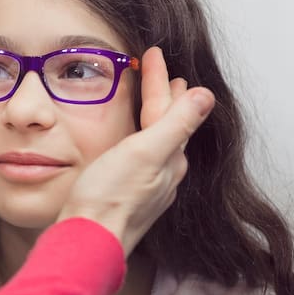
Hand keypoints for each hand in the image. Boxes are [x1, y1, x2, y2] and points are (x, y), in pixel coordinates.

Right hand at [57, 47, 214, 254]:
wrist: (87, 241)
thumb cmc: (109, 198)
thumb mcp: (145, 153)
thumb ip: (176, 124)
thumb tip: (206, 96)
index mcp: (168, 158)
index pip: (168, 108)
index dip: (160, 79)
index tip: (154, 53)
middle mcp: (163, 174)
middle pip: (167, 125)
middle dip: (166, 98)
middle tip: (167, 76)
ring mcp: (146, 188)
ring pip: (156, 142)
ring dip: (156, 118)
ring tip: (156, 104)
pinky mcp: (127, 199)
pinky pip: (142, 159)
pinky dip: (141, 140)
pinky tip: (132, 146)